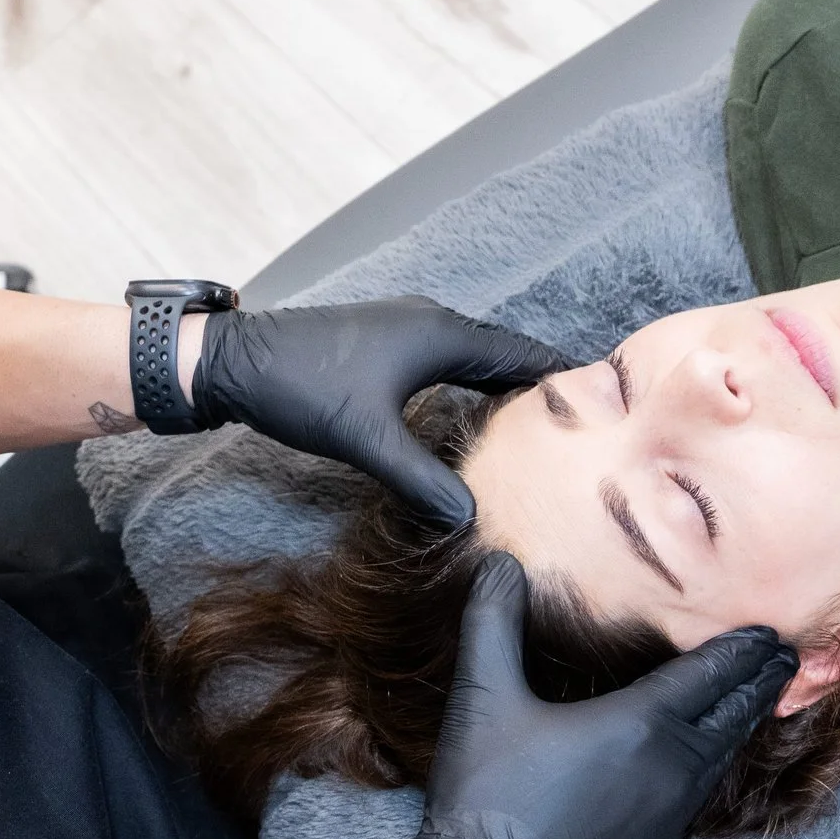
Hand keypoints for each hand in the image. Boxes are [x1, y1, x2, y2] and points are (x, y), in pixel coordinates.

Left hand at [187, 298, 561, 526]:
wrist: (234, 361)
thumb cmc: (302, 388)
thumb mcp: (366, 439)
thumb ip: (421, 479)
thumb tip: (470, 517)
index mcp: (439, 334)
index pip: (520, 355)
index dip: (562, 379)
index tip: (605, 403)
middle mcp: (430, 321)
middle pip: (502, 353)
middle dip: (540, 384)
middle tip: (581, 422)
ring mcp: (405, 328)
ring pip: (472, 355)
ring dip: (503, 383)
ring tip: (538, 422)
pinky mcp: (384, 343)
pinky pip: (447, 359)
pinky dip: (471, 382)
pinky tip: (472, 412)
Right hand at [355, 554, 796, 838]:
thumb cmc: (487, 800)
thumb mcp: (481, 700)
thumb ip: (492, 622)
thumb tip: (498, 563)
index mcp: (642, 725)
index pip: (714, 674)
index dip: (745, 648)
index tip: (773, 629)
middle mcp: (674, 771)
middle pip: (737, 716)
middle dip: (762, 682)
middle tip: (784, 656)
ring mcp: (671, 820)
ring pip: (723, 761)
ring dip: (742, 726)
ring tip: (750, 702)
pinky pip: (699, 800)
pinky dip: (711, 770)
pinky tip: (694, 767)